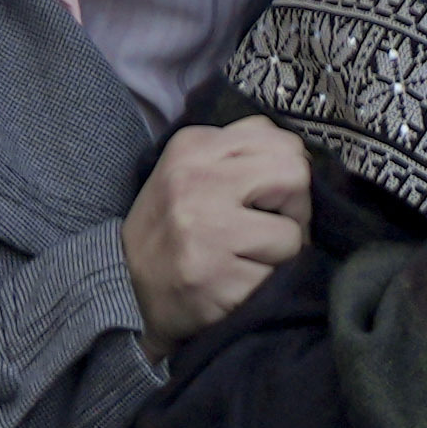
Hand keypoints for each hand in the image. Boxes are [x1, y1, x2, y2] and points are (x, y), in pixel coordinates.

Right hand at [127, 117, 314, 357]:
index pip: (281, 141)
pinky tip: (236, 283)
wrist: (123, 284)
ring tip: (248, 259)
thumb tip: (303, 158)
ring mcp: (205, 230)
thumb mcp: (192, 170)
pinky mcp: (214, 276)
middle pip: (296, 176)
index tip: (270, 197)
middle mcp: (196, 181)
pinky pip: (275, 278)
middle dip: (296, 208)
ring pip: (292, 234)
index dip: (288, 175)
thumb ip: (242, 153)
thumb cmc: (173, 226)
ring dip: (280, 255)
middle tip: (272, 228)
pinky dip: (264, 286)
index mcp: (194, 146)